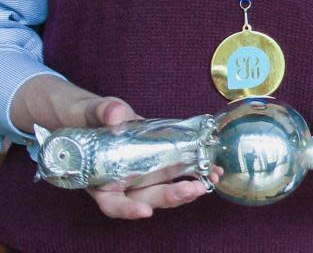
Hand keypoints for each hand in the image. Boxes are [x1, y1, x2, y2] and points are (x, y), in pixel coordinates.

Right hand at [13, 75, 210, 218]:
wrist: (95, 116)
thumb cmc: (90, 118)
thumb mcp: (93, 112)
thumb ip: (103, 112)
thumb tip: (115, 114)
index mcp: (100, 180)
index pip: (112, 203)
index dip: (127, 210)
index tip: (144, 212)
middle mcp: (122, 183)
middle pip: (145, 198)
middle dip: (170, 196)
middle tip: (193, 189)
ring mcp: (141, 175)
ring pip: (163, 189)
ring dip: (187, 188)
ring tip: (210, 179)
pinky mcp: (157, 164)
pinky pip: (175, 173)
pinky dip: (194, 173)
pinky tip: (212, 170)